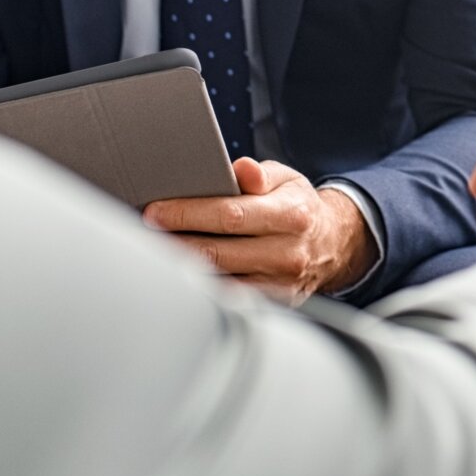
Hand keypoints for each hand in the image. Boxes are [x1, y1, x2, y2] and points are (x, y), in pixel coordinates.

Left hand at [144, 158, 379, 301]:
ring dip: (182, 268)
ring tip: (153, 253)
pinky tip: (179, 275)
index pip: (230, 215)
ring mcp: (281, 284)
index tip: (154, 211)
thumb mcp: (287, 180)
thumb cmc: (297, 208)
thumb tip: (242, 170)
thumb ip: (260, 174)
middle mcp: (288, 252)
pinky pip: (228, 299)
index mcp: (292, 215)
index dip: (188, 213)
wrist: (333, 245)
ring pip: (219, 280)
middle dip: (174, 241)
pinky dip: (201, 287)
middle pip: (218, 251)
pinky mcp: (274, 305)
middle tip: (143, 233)